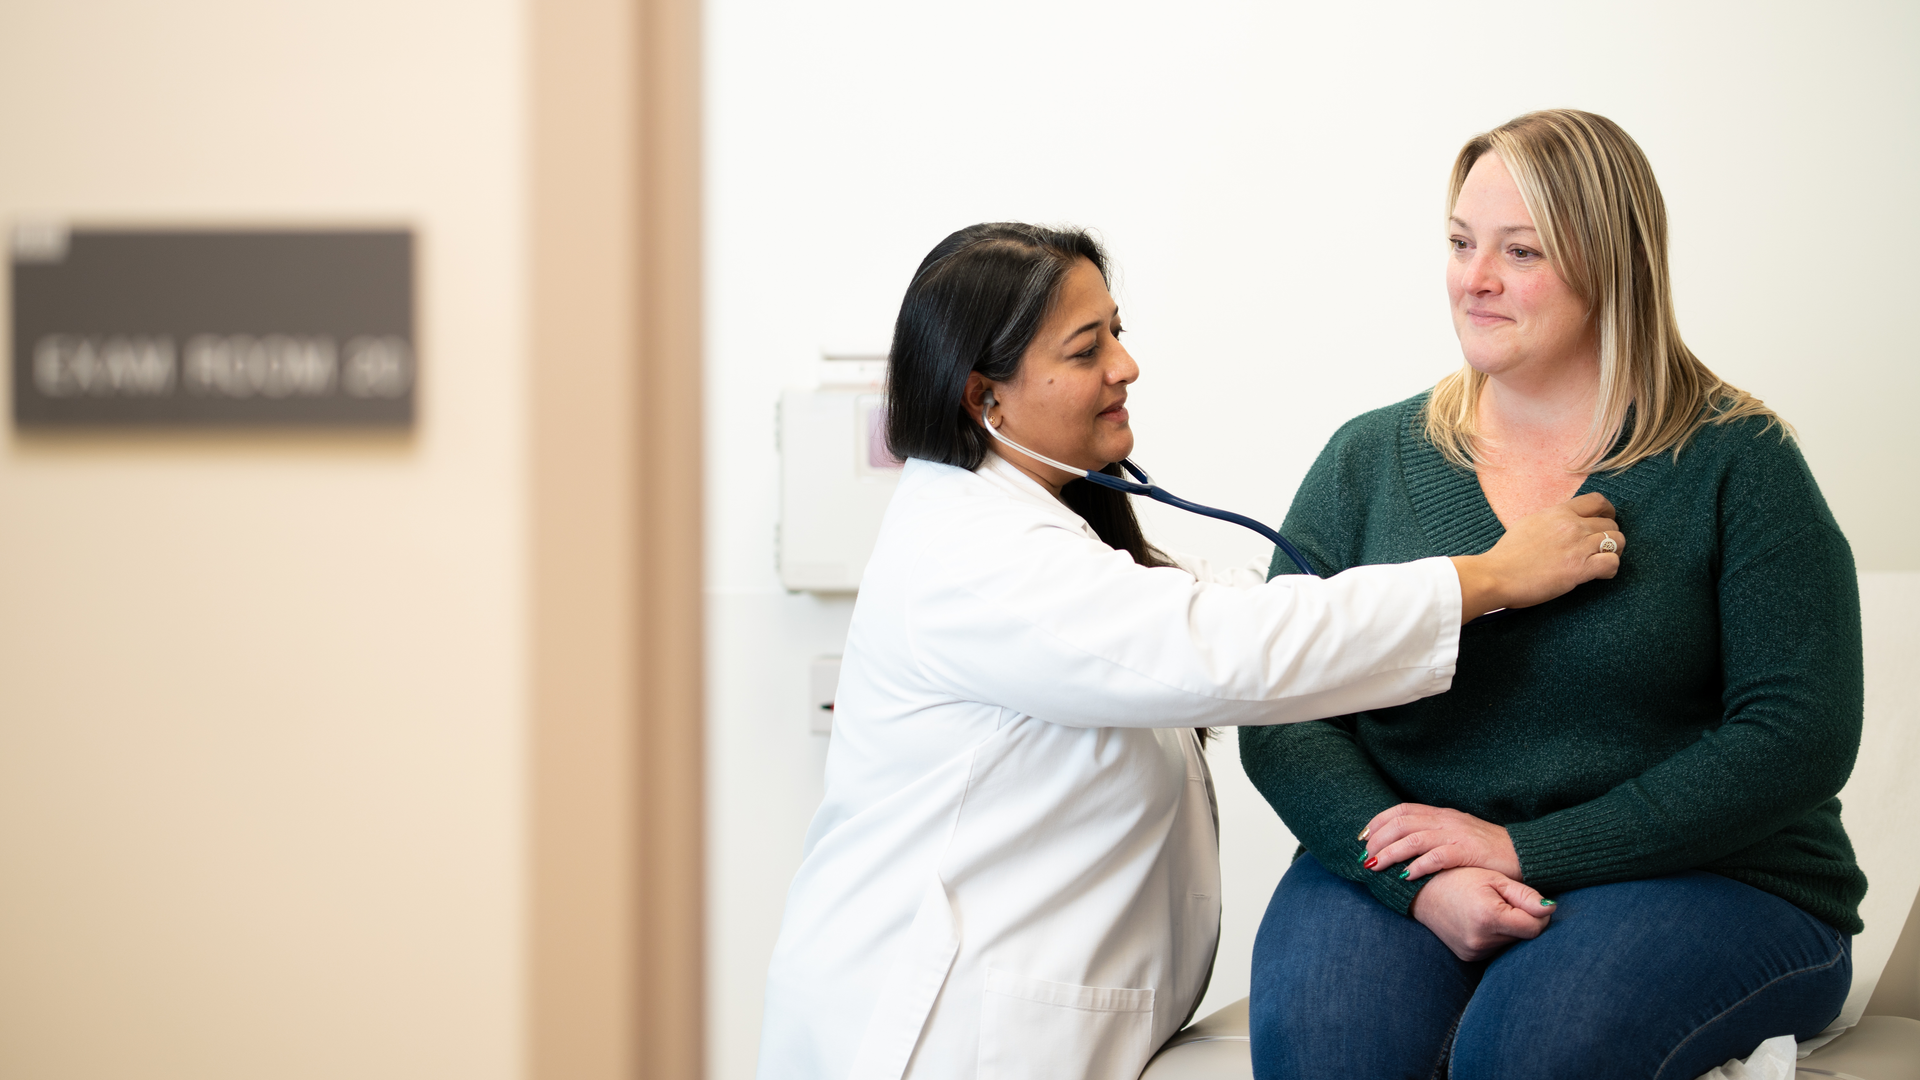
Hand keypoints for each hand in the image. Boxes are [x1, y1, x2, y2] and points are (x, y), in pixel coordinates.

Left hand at [1361, 803, 1519, 880]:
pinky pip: (1437, 857)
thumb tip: (1402, 844)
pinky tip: (1406, 876)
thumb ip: (1434, 834)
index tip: (1362, 837)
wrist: (1523, 852)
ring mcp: (1456, 835)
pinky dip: (1418, 866)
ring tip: (1376, 865)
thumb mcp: (1457, 833)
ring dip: (1390, 853)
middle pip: (1401, 823)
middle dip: (1378, 840)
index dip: (1378, 822)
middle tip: (1365, 856)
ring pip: (1413, 839)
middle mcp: (1445, 821)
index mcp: (1441, 814)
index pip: (1401, 810)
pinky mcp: (1468, 852)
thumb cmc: (1488, 848)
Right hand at [1407, 867, 1554, 961]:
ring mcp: (1473, 951)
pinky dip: (1495, 936)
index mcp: (1489, 917)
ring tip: (1488, 909)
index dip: (1538, 913)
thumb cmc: (1459, 877)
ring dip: (1508, 929)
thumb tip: (1551, 909)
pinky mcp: (1468, 957)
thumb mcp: (1493, 879)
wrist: (1421, 891)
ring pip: (1511, 943)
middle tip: (1502, 901)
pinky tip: (1480, 920)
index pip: (1536, 927)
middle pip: (1524, 936)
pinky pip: (1495, 948)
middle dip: (1521, 920)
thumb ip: (1525, 895)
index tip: (1527, 900)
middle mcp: (1480, 940)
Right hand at [1451, 492, 1622, 620]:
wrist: (1497, 575)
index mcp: (1558, 513)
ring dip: (1614, 552)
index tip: (1606, 520)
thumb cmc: (1507, 555)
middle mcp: (1572, 525)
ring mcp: (1578, 546)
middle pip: (1611, 523)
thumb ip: (1551, 520)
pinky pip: (1612, 563)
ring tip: (1603, 561)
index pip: (1596, 500)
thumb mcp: (1528, 524)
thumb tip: (1562, 522)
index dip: (1607, 511)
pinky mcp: (1580, 569)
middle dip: (1610, 535)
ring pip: (1618, 541)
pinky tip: (1601, 574)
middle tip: (1603, 548)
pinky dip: (1611, 569)